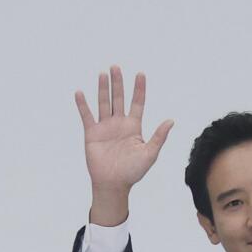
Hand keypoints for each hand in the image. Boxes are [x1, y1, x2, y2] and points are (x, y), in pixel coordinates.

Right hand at [75, 65, 173, 200]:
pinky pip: (87, 116)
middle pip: (118, 98)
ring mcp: (105, 127)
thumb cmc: (133, 172)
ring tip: (102, 73)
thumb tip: (171, 120)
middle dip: (118, 83)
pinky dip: (83, 105)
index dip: (139, 89)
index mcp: (134, 127)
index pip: (137, 103)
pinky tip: (80, 92)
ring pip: (104, 103)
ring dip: (102, 88)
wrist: (114, 184)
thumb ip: (159, 136)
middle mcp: (119, 124)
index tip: (140, 73)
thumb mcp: (150, 154)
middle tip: (115, 66)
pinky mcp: (92, 134)